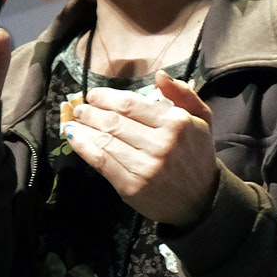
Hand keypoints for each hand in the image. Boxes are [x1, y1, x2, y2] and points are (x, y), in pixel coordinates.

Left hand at [65, 71, 217, 227]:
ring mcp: (145, 166)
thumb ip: (183, 94)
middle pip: (115, 120)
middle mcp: (160, 143)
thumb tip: (159, 75)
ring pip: (105, 139)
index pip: (131, 104)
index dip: (107, 97)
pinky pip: (101, 161)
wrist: (201, 201)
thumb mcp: (202, 119)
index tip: (94, 95)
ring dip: (84, 127)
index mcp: (176, 123)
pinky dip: (83, 147)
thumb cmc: (197, 156)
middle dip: (91, 111)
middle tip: (81, 108)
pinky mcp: (131, 186)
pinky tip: (74, 137)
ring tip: (74, 120)